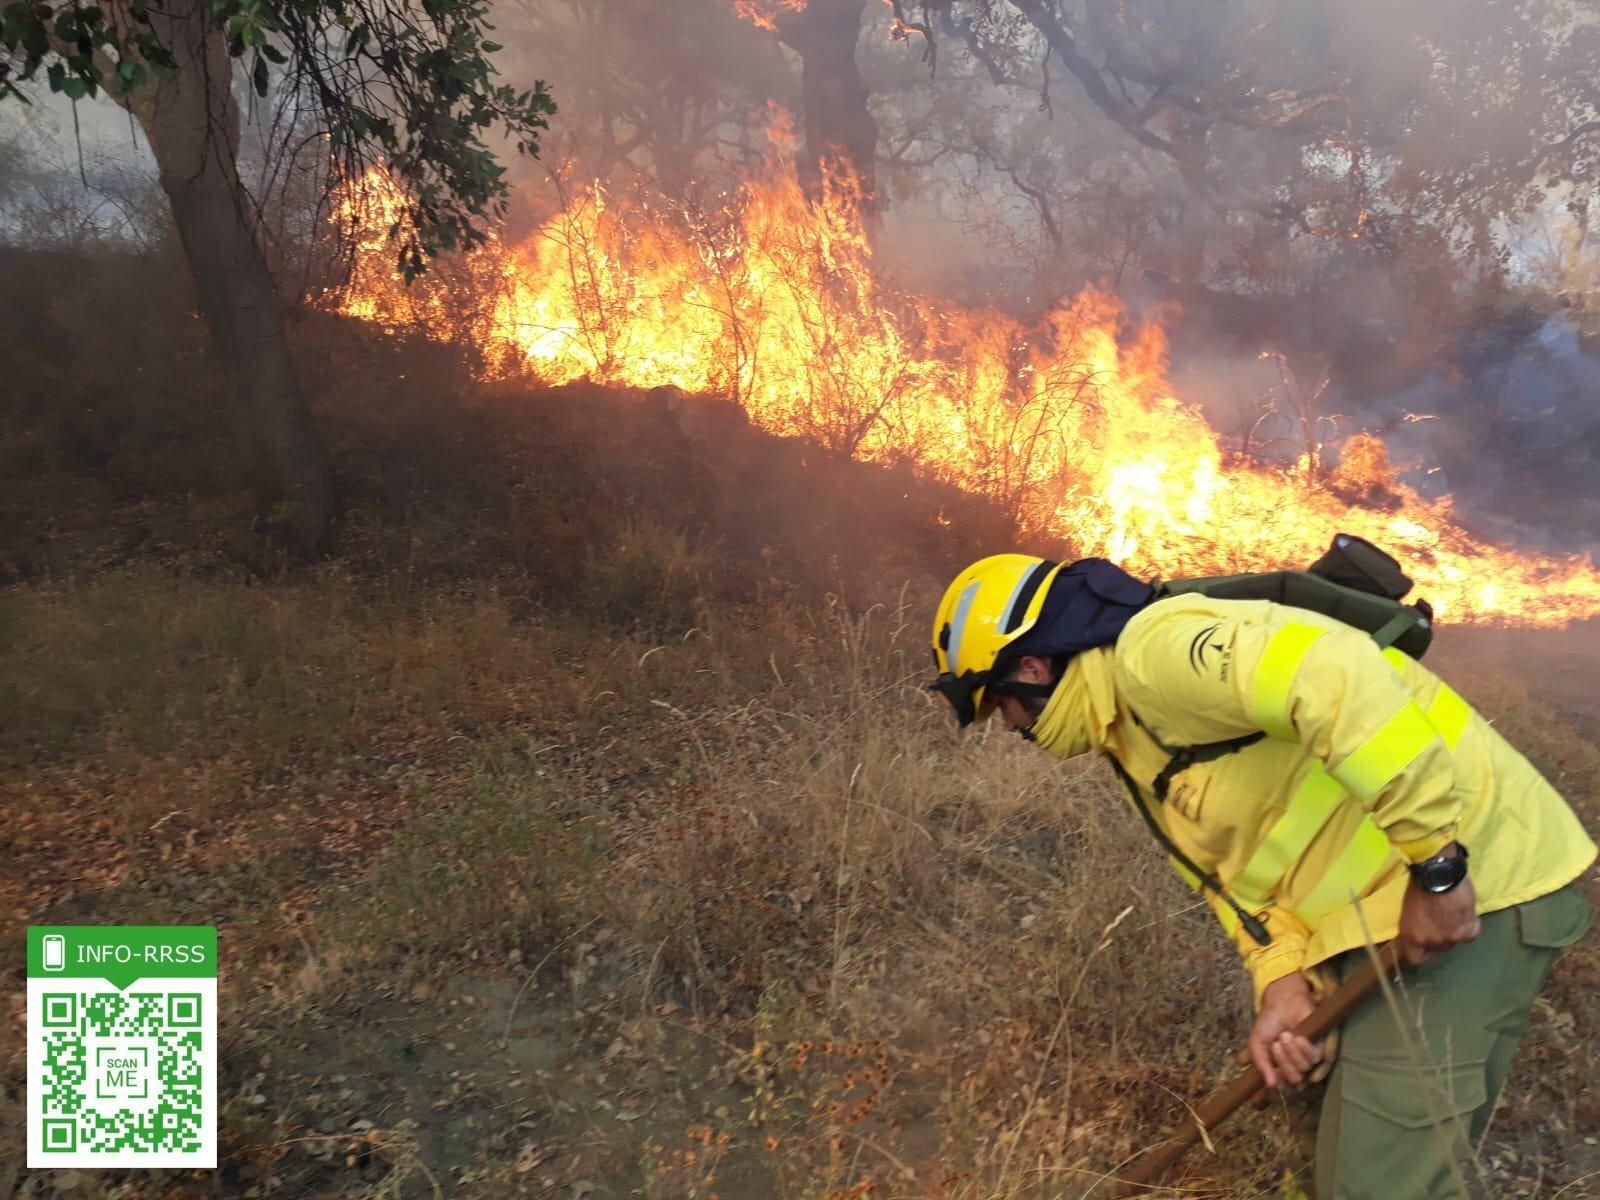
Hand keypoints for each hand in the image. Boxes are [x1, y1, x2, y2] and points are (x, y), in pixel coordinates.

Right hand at [1249, 972, 1322, 1088]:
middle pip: (1294, 1079)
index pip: (1283, 1085)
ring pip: (1304, 1069)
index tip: (1270, 1064)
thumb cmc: (1268, 1022)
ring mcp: (1307, 1057)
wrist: (1280, 1003)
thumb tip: (1271, 1085)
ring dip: (1292, 1053)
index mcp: (1280, 1067)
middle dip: (1283, 1062)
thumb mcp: (1257, 1043)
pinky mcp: (1319, 1047)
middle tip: (1276, 1045)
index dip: (1277, 1078)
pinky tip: (1297, 1037)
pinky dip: (1304, 1049)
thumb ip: (1261, 1063)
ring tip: (1285, 1036)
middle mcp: (1295, 1065)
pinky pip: (1315, 1058)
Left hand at [1396, 873, 1479, 966]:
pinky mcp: (1469, 930)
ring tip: (1453, 913)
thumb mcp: (1409, 910)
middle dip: (1440, 938)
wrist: (1439, 874)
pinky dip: (1470, 925)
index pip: (1416, 959)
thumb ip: (1416, 926)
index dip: (1422, 954)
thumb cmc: (1418, 886)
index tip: (1426, 949)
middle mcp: (1432, 942)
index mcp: (1412, 937)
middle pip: (1439, 948)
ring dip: (1455, 930)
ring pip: (1456, 941)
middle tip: (1441, 922)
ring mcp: (1453, 937)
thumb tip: (1422, 931)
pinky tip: (1465, 912)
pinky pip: (1471, 933)